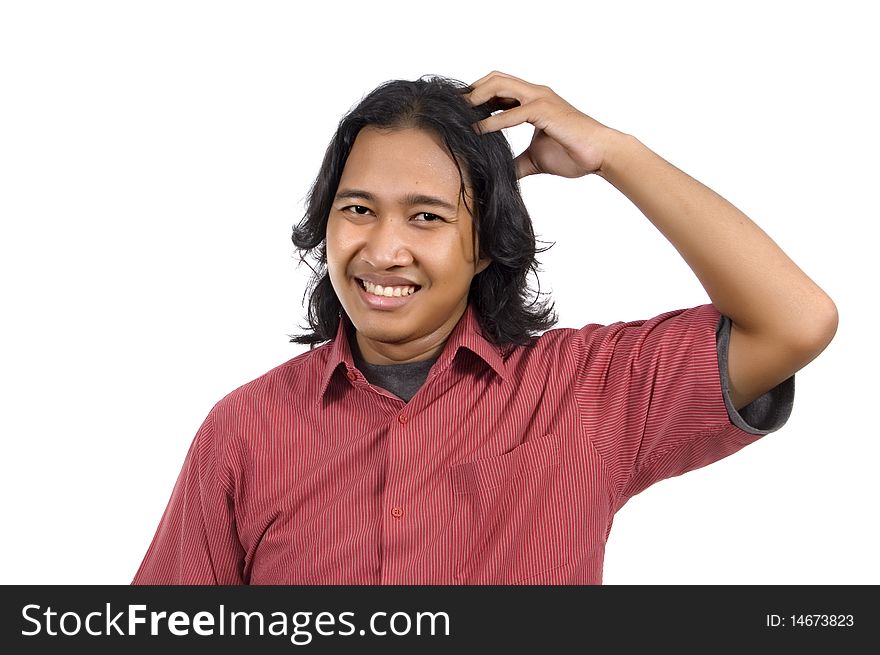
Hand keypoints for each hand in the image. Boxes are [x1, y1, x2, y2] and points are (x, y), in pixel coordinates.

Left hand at [464, 71, 618, 179]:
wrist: (600, 155)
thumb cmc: (573, 154)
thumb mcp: (534, 160)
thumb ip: (516, 163)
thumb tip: (499, 175)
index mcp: (532, 101)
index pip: (498, 88)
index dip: (477, 96)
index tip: (457, 112)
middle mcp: (535, 93)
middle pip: (495, 79)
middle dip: (471, 91)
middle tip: (453, 110)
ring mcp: (541, 99)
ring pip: (501, 85)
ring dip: (478, 99)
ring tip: (460, 115)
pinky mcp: (546, 111)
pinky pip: (514, 112)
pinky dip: (494, 121)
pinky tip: (479, 131)